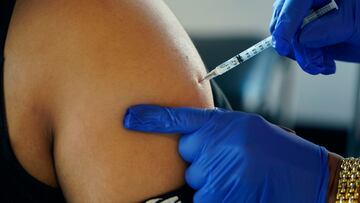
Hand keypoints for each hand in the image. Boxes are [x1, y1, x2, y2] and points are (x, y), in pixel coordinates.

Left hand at [124, 105, 328, 202]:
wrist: (305, 175)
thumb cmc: (274, 149)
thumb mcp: (244, 129)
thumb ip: (214, 131)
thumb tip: (190, 142)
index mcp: (222, 124)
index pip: (179, 119)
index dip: (151, 118)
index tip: (129, 118)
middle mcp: (217, 145)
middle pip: (187, 156)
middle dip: (201, 160)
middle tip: (230, 160)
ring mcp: (219, 172)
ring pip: (195, 180)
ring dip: (210, 181)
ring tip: (238, 176)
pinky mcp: (223, 195)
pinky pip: (204, 197)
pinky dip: (216, 195)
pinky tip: (238, 188)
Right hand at [270, 0, 359, 74]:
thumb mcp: (354, 24)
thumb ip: (327, 29)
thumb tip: (302, 38)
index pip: (295, 2)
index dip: (286, 23)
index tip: (283, 46)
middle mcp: (311, 1)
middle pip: (285, 21)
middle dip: (297, 47)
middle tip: (314, 63)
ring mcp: (306, 16)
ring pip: (287, 37)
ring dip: (304, 57)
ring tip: (323, 65)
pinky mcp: (306, 32)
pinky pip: (295, 47)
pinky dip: (307, 59)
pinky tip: (323, 62)